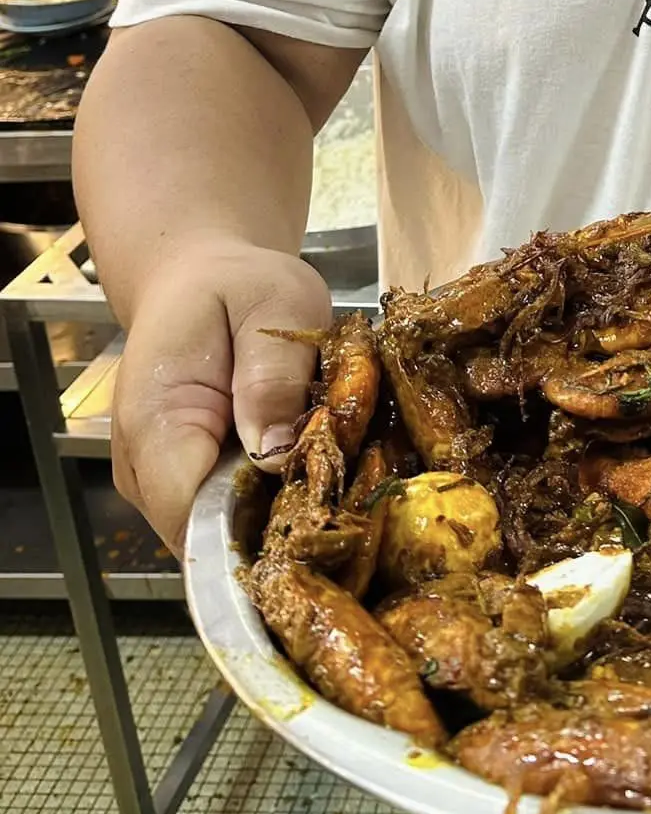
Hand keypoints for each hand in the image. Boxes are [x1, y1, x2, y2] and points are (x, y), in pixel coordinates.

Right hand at [111, 238, 330, 552]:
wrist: (200, 278)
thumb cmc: (237, 285)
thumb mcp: (276, 303)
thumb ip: (272, 375)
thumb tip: (274, 455)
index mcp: (155, 421)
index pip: (193, 516)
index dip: (259, 525)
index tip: (320, 504)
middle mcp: (143, 469)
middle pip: (213, 535)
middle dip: (280, 522)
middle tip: (343, 482)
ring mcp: (159, 485)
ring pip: (226, 533)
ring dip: (280, 513)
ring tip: (327, 468)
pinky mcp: (185, 485)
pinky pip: (232, 516)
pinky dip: (272, 502)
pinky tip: (307, 469)